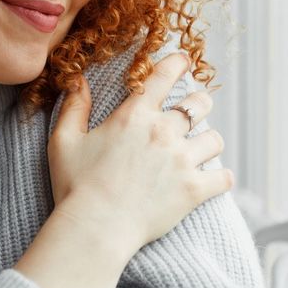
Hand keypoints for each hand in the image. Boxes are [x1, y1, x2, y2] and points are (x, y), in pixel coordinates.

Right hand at [48, 52, 232, 255]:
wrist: (95, 227)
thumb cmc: (76, 186)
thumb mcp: (65, 141)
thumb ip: (74, 107)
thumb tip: (79, 80)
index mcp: (134, 115)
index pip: (164, 75)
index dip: (178, 63)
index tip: (184, 60)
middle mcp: (163, 131)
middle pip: (199, 104)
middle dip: (199, 103)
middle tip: (194, 111)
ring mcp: (182, 160)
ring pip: (214, 139)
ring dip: (208, 142)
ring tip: (201, 149)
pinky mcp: (193, 190)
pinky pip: (223, 178)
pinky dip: (222, 179)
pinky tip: (217, 180)